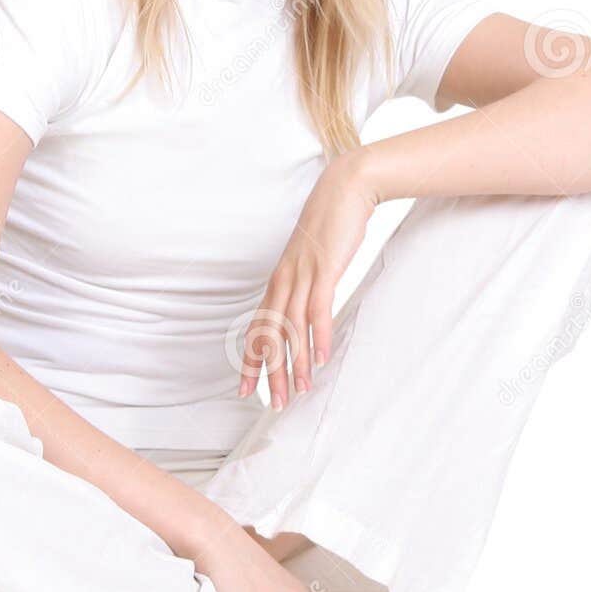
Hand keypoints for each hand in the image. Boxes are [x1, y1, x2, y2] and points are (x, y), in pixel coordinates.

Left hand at [239, 149, 377, 408]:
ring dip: (295, 363)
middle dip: (270, 373)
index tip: (245, 389)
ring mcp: (301, 275)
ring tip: (299, 391)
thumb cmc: (332, 224)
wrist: (345, 188)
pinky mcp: (323, 268)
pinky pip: (317, 309)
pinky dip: (318, 336)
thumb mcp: (313, 259)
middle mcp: (283, 280)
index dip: (251, 361)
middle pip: (270, 335)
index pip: (258, 328)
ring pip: (290, 328)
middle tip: (272, 403)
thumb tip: (308, 309)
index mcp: (279, 280)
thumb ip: (307, 284)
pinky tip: (322, 359)